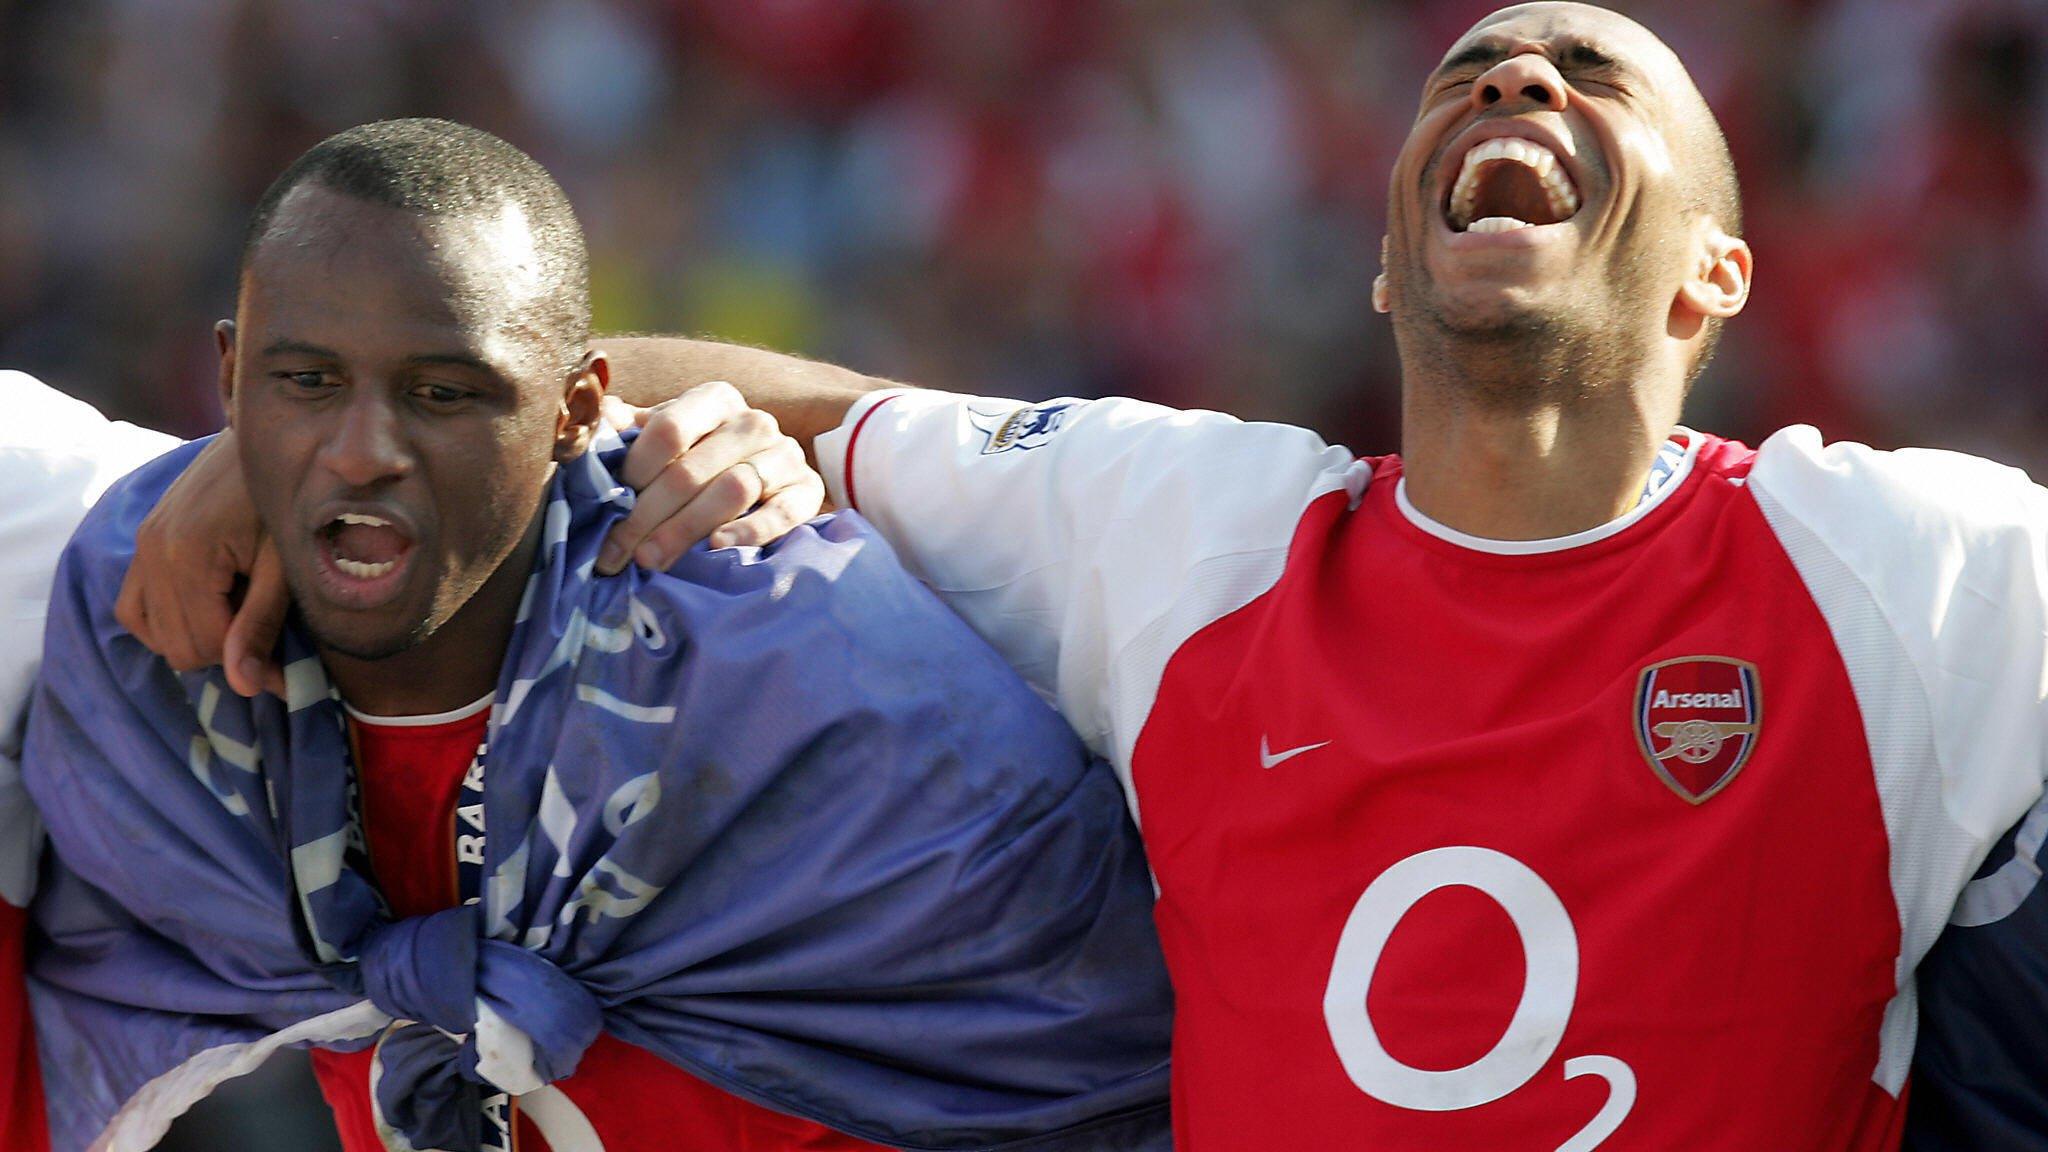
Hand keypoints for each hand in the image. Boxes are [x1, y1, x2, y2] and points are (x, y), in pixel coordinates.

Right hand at [116, 432, 289, 698]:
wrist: (258, 445)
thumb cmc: (284, 503)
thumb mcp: (283, 565)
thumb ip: (261, 624)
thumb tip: (245, 687)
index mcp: (186, 557)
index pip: (202, 647)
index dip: (247, 662)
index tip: (283, 661)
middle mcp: (151, 553)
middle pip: (177, 647)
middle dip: (224, 650)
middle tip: (263, 624)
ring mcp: (141, 547)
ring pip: (154, 634)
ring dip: (196, 637)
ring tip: (238, 610)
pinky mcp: (141, 543)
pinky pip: (133, 608)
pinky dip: (165, 622)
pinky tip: (205, 608)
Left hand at [596, 381, 824, 573]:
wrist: (768, 472)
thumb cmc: (700, 457)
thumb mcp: (664, 437)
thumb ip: (625, 429)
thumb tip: (589, 422)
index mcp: (714, 400)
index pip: (669, 429)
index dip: (635, 470)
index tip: (609, 503)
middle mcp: (753, 421)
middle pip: (693, 470)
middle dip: (647, 516)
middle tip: (617, 552)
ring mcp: (785, 454)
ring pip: (732, 490)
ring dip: (685, 529)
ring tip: (651, 560)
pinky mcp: (808, 491)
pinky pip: (782, 512)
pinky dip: (749, 530)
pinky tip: (716, 547)